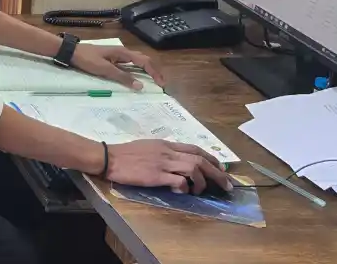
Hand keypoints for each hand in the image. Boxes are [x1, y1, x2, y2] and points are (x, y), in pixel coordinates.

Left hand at [71, 43, 163, 90]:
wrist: (71, 52)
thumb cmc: (87, 59)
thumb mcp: (105, 69)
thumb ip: (122, 77)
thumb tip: (140, 86)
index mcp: (123, 52)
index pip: (145, 61)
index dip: (155, 72)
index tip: (161, 84)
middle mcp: (123, 52)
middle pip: (144, 60)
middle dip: (154, 71)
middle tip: (161, 84)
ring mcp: (117, 56)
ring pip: (137, 62)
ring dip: (147, 71)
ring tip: (153, 82)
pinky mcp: (112, 60)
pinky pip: (129, 65)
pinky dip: (137, 71)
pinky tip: (137, 78)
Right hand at [105, 139, 231, 193]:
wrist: (109, 157)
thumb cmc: (125, 153)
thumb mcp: (148, 146)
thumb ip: (164, 152)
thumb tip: (176, 161)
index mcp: (166, 144)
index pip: (195, 149)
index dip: (211, 159)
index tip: (221, 168)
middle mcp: (168, 152)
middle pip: (200, 159)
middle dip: (217, 173)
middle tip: (227, 185)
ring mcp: (163, 163)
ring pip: (193, 169)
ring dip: (202, 181)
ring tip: (201, 191)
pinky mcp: (156, 176)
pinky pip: (178, 181)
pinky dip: (185, 188)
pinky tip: (182, 192)